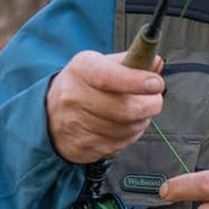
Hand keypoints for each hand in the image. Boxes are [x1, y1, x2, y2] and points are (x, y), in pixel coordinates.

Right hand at [46, 50, 163, 162]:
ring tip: (138, 113)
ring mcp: (75, 124)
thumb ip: (130, 63)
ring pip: (125, 129)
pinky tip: (126, 126)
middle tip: (155, 101)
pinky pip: (119, 143)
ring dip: (141, 121)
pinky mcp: (82, 146)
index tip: (156, 83)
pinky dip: (131, 135)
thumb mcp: (101, 64)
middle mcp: (74, 96)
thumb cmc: (85, 85)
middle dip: (149, 106)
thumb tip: (157, 62)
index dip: (136, 81)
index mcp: (81, 70)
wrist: (51, 113)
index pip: (108, 77)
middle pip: (123, 109)